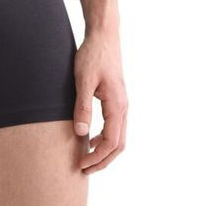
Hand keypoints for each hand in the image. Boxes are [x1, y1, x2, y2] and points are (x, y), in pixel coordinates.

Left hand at [72, 29, 127, 173]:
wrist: (103, 36)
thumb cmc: (93, 55)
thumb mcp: (83, 80)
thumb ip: (83, 106)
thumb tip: (81, 133)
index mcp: (117, 106)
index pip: (111, 142)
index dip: (97, 157)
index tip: (81, 164)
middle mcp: (123, 107)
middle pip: (118, 145)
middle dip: (103, 160)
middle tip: (84, 169)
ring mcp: (122, 103)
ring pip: (119, 137)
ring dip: (105, 151)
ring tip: (87, 158)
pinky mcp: (117, 99)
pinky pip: (115, 126)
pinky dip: (105, 138)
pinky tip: (91, 138)